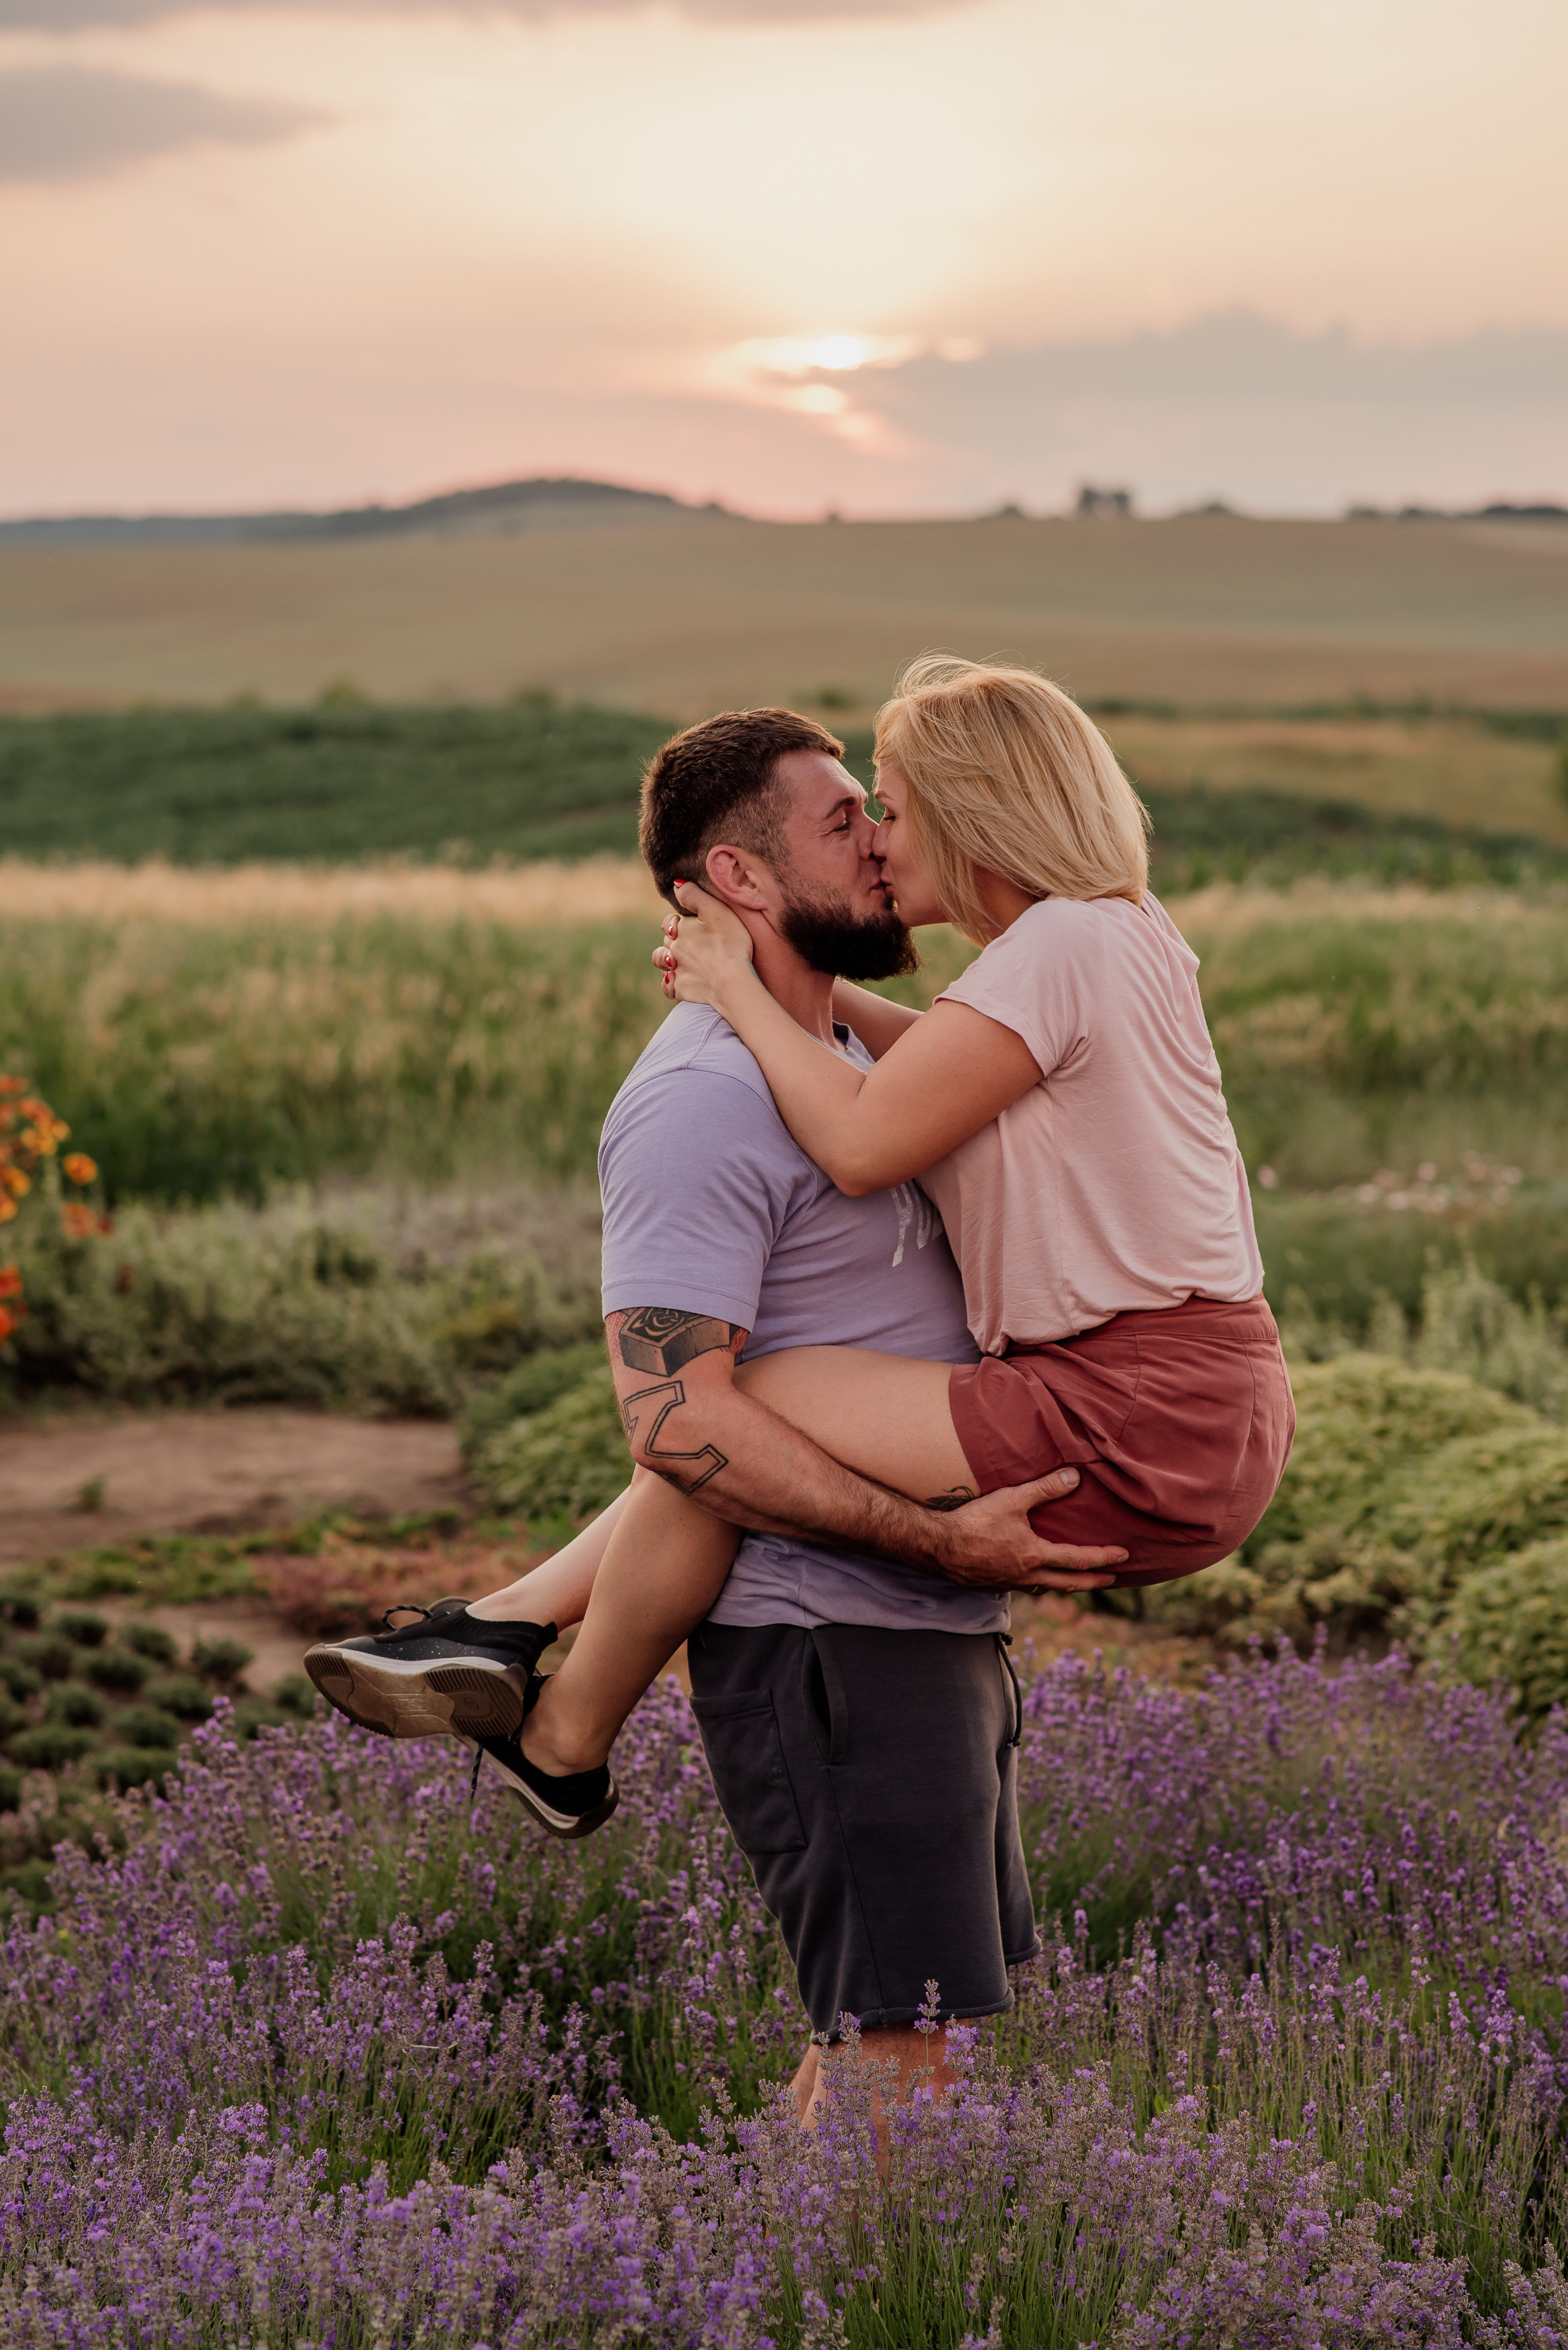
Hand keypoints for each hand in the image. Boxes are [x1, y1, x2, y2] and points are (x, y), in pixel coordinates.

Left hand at [652, 881, 757, 1010]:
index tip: (690, 926)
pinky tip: (678, 982)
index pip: (669, 923)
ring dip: (667, 960)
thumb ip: (694, 895)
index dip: (677, 923)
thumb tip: (676, 884)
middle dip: (675, 941)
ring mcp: (675, 971)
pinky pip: (668, 987)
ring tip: (678, 961)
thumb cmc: (730, 944)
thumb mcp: (716, 911)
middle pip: (667, 942)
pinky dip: (671, 984)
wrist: (732, 982)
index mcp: (680, 930)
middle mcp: (673, 949)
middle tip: (693, 944)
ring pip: (662, 963)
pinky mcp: (680, 990)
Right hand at [929, 1467, 1126, 1592]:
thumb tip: (1075, 1476)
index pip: (1078, 1559)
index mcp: (1035, 1556)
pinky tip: (1031, 1579)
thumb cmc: (974, 1522)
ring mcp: (1008, 1584)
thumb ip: (1045, 1488)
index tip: (1124, 1556)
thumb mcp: (1012, 1500)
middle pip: (1069, 1583)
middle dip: (1093, 1581)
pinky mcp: (991, 1585)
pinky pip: (1022, 1588)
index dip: (1104, 1557)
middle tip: (1112, 1580)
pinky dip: (1035, 1584)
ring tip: (1074, 1581)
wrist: (937, 1547)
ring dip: (1064, 1585)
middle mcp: (1026, 1576)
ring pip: (1044, 1588)